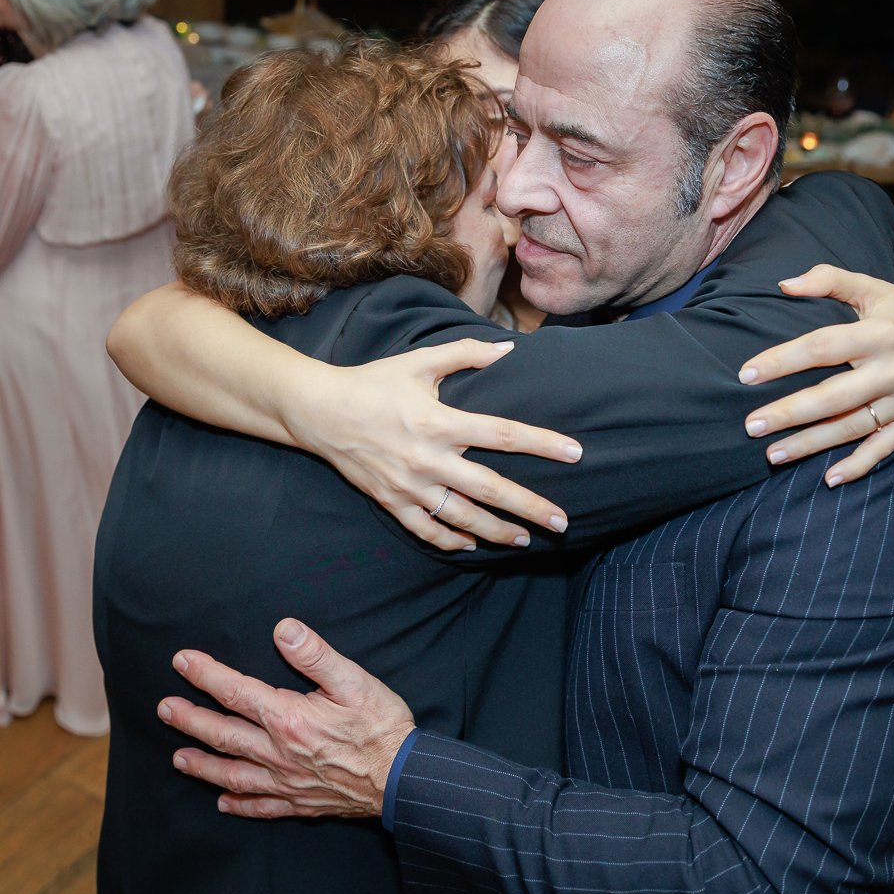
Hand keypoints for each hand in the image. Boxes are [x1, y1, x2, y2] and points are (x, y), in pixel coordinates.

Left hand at [162, 619, 413, 819]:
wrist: (405, 780)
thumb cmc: (383, 728)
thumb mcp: (353, 681)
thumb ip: (315, 655)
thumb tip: (283, 629)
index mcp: (288, 718)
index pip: (235, 691)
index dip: (205, 674)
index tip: (181, 661)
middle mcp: (279, 752)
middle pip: (223, 734)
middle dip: (190, 720)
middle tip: (164, 709)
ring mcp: (286, 781)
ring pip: (232, 773)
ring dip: (202, 764)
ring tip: (177, 757)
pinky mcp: (300, 803)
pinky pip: (261, 806)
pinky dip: (239, 805)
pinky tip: (223, 803)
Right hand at [279, 339, 582, 552]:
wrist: (318, 411)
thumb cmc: (372, 382)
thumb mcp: (418, 361)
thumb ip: (465, 354)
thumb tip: (507, 349)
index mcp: (439, 421)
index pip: (504, 435)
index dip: (542, 444)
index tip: (575, 454)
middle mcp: (427, 458)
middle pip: (490, 489)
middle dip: (529, 508)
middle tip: (561, 522)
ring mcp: (408, 485)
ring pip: (461, 517)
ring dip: (496, 531)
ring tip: (524, 540)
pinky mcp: (390, 501)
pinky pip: (426, 529)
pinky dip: (450, 539)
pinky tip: (471, 545)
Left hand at [738, 265, 893, 484]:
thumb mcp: (873, 286)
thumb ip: (829, 279)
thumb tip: (783, 284)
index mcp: (880, 333)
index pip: (823, 347)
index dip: (783, 360)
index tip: (746, 374)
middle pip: (834, 396)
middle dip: (790, 413)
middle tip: (750, 425)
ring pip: (852, 427)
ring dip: (811, 444)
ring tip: (771, 454)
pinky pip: (884, 448)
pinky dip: (859, 466)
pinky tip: (829, 479)